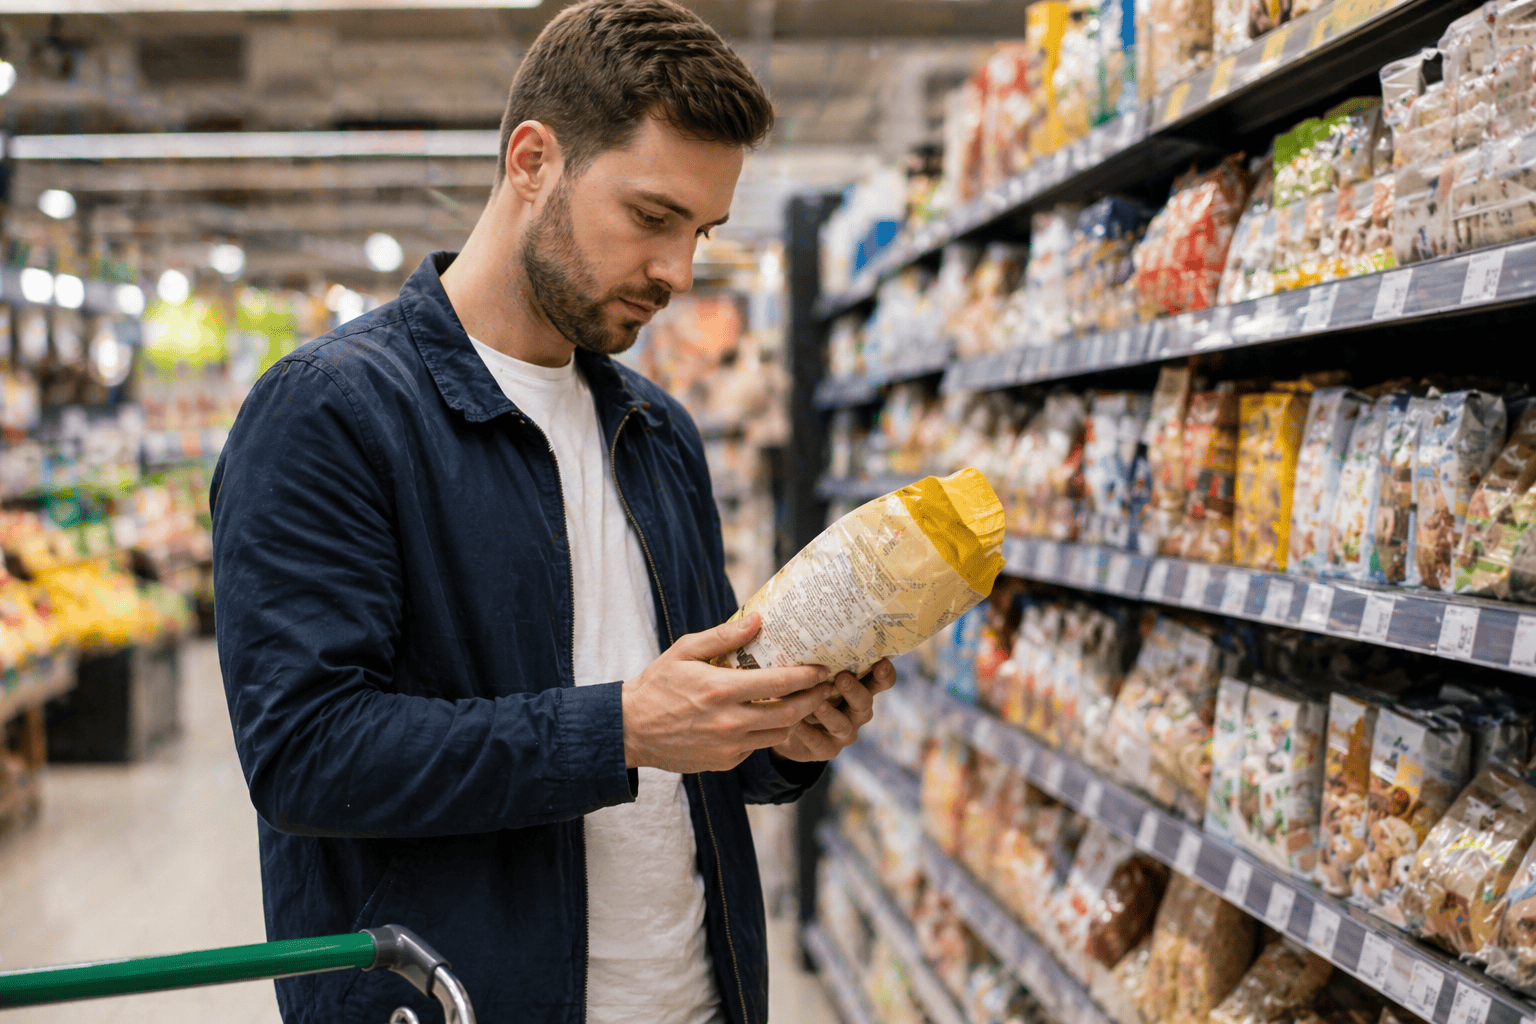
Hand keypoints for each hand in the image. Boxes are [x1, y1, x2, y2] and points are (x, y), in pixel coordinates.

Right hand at [622, 614, 834, 773]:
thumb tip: (758, 620)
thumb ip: (723, 637)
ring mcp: (728, 746)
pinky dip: (769, 732)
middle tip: (826, 686)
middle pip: (789, 713)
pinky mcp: (725, 762)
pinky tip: (771, 717)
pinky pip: (758, 746)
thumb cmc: (658, 684)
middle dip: (814, 699)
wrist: (631, 729)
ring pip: (778, 734)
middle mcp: (730, 722)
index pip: (779, 683)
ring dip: (797, 718)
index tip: (823, 668)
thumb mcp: (685, 650)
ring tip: (806, 701)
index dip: (807, 676)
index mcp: (721, 690)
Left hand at [769, 658, 895, 763]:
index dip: (885, 674)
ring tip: (816, 703)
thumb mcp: (809, 672)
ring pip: (843, 725)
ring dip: (830, 713)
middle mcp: (856, 710)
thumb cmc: (801, 689)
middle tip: (842, 678)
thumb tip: (802, 628)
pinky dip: (808, 733)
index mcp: (858, 687)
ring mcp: (844, 732)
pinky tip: (796, 725)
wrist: (784, 726)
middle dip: (855, 690)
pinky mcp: (827, 749)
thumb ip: (813, 658)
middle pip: (865, 702)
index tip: (882, 662)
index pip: (881, 680)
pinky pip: (820, 743)